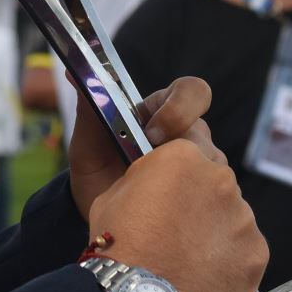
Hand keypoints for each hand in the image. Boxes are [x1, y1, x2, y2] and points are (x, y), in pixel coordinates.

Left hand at [69, 75, 223, 220]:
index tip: (151, 135)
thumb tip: (73, 73)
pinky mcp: (210, 196)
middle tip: (152, 176)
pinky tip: (168, 217)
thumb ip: (89, 110)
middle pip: (203, 132)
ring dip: (184, 183)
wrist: (101, 218)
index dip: (179, 108)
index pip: (191, 91)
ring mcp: (202, 166)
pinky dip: (195, 205)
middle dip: (181, 153)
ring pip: (213, 167)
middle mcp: (187, 134)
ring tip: (153, 202)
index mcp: (162, 110)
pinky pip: (217, 196)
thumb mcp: (87, 145)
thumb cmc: (96, 174)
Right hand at [87, 138, 266, 291]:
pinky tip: (204, 275)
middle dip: (201, 201)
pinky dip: (230, 261)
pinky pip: (245, 250)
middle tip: (178, 229)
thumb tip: (156, 179)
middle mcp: (221, 180)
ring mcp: (244, 218)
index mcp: (184, 157)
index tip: (170, 192)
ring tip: (189, 258)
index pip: (192, 152)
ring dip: (216, 231)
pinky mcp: (257, 253)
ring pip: (233, 217)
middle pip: (216, 183)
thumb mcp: (114, 193)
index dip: (179, 174)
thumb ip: (145, 176)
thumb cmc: (120, 246)